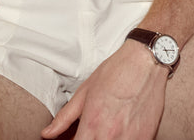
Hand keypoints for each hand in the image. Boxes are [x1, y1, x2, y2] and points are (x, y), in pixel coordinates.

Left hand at [42, 40, 167, 139]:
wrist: (145, 61)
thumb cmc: (115, 72)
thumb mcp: (85, 91)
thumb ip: (64, 117)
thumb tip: (47, 134)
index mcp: (92, 124)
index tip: (74, 139)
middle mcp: (110, 136)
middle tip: (89, 134)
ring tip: (104, 131)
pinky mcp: (147, 138)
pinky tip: (120, 132)